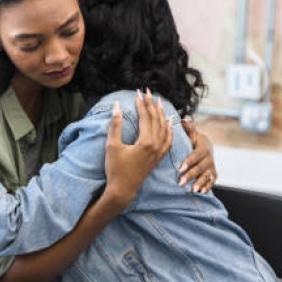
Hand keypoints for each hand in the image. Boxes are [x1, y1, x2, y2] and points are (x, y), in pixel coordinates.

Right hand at [104, 89, 173, 208]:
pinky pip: (168, 140)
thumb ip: (115, 125)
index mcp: (146, 142)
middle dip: (152, 104)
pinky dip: (169, 129)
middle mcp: (156, 146)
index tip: (138, 92)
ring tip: (159, 102)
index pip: (146, 117)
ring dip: (162, 114)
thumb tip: (117, 106)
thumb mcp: (112, 146)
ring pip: (164, 128)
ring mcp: (159, 152)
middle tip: (148, 92)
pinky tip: (169, 122)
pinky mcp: (158, 157)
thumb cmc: (115, 168)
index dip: (141, 104)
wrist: (123, 190)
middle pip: (156, 120)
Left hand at [179, 119, 217, 192]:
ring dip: (200, 183)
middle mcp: (209, 157)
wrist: (206, 147)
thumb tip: (184, 119)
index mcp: (203, 147)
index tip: (180, 168)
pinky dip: (208, 186)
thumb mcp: (192, 134)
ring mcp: (212, 166)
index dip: (189, 161)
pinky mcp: (213, 173)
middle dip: (191, 175)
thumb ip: (188, 128)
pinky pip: (212, 181)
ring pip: (207, 175)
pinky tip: (201, 192)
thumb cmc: (194, 141)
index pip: (197, 155)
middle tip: (181, 182)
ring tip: (193, 190)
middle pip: (201, 167)